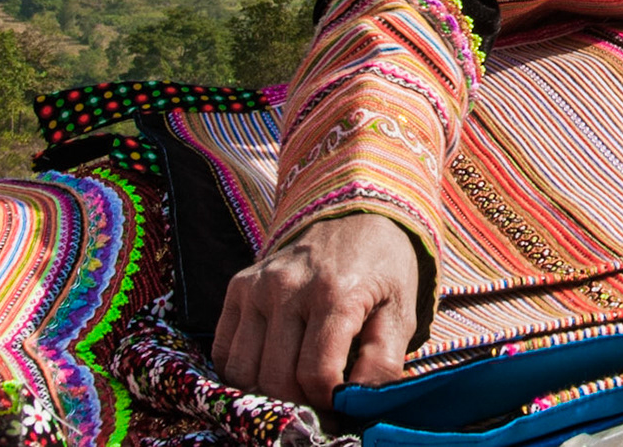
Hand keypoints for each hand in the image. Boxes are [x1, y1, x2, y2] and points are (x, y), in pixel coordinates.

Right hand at [212, 212, 419, 407]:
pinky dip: (242, 372)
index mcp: (336, 293)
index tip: (340, 402)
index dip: (327, 402)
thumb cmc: (382, 271)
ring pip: (243, 371)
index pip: (315, 373)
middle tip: (319, 400)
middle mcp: (289, 287)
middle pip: (276, 378)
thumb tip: (357, 406)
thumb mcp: (399, 313)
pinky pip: (223, 351)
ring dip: (268, 391)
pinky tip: (270, 365)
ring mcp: (257, 285)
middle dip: (300, 402)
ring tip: (295, 384)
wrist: (355, 216)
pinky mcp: (238, 286)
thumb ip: (382, 363)